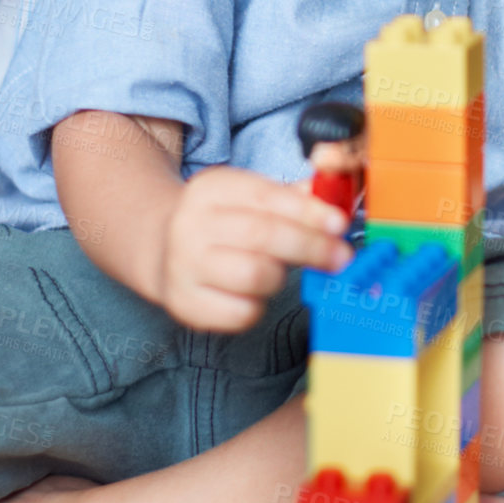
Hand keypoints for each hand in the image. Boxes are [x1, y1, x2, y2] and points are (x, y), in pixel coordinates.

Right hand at [159, 166, 350, 331]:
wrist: (163, 249)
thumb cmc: (222, 223)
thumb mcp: (248, 197)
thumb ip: (292, 198)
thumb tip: (334, 199)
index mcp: (211, 189)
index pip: (268, 198)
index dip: (309, 213)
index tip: (339, 224)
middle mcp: (191, 224)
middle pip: (264, 236)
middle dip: (310, 247)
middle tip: (341, 257)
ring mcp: (184, 266)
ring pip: (255, 276)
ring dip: (279, 277)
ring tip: (276, 271)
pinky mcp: (185, 304)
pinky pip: (241, 313)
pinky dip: (258, 306)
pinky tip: (252, 294)